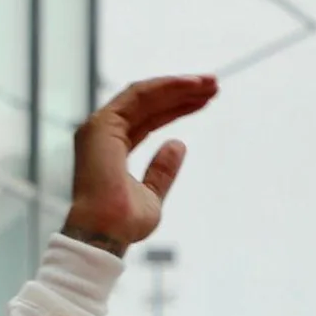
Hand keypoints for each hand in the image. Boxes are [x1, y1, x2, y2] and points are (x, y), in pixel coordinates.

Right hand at [64, 75, 216, 254]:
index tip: (206, 101)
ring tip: (210, 82)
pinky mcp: (104, 123)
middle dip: (182, 92)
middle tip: (214, 84)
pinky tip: (192, 84)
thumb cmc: (124, 223)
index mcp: (112, 148)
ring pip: (145, 95)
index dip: (177, 108)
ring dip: (178, 85)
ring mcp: (101, 127)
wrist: (106, 233)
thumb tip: (179, 144)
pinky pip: (139, 95)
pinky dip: (167, 86)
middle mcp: (104, 133)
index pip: (148, 119)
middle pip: (148, 103)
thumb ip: (162, 170)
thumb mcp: (152, 195)